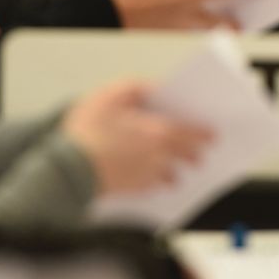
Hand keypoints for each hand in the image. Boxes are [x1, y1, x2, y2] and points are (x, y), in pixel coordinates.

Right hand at [62, 80, 212, 194]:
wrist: (66, 171)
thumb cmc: (88, 131)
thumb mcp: (111, 95)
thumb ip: (138, 88)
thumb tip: (155, 88)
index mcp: (157, 134)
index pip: (191, 134)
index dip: (204, 133)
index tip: (213, 133)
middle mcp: (158, 159)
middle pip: (186, 157)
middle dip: (194, 153)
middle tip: (200, 151)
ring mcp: (145, 178)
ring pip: (171, 175)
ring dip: (177, 169)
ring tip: (180, 165)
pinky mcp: (132, 191)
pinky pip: (153, 186)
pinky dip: (158, 180)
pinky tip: (155, 176)